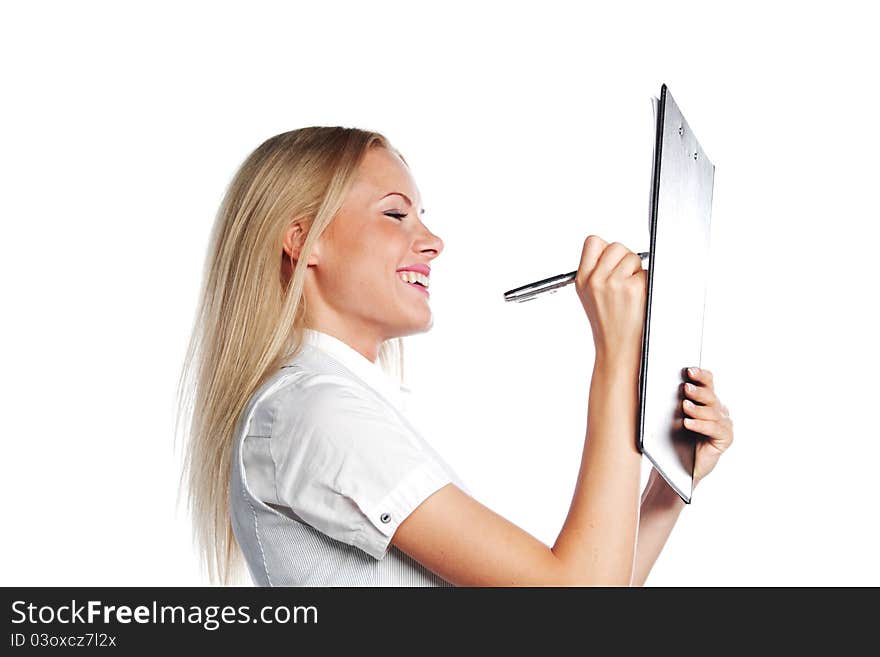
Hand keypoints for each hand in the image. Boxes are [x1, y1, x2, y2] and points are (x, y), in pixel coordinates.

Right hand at [574, 235, 646, 362]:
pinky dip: (646, 283)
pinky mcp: (633, 289)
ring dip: (637, 271)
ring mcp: (614, 284)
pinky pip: (645, 272)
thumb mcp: (590, 296)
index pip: (593, 242)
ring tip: (631, 292)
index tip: (612, 261)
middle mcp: (595, 280)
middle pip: (616, 246)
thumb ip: (596, 272)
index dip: (606, 249)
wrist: (616, 350)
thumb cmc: (608, 325)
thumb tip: (613, 251)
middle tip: (625, 281)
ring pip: (632, 257)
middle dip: (625, 259)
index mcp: (583, 280)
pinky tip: (639, 299)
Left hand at [681, 367, 733, 486]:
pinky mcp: (725, 439)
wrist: (682, 466)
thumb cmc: (678, 439)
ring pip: (712, 412)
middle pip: (710, 396)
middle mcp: (719, 410)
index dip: (701, 376)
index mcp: (708, 400)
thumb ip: (676, 402)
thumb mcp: (676, 417)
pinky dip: (700, 425)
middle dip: (698, 391)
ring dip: (697, 409)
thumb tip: (663, 386)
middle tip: (686, 387)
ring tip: (685, 406)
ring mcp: (724, 424)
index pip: (708, 383)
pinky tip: (688, 423)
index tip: (689, 370)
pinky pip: (713, 429)